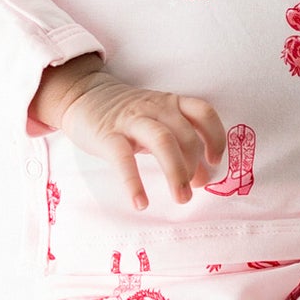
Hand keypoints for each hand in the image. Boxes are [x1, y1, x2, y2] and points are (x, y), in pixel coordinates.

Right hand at [58, 70, 228, 210]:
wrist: (84, 96)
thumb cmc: (128, 116)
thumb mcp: (158, 125)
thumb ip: (182, 148)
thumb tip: (204, 180)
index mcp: (171, 104)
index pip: (203, 113)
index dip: (215, 136)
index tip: (214, 161)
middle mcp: (155, 109)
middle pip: (185, 134)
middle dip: (193, 166)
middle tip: (190, 192)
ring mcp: (131, 120)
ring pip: (163, 141)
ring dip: (176, 172)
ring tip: (181, 197)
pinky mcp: (108, 136)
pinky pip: (124, 159)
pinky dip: (134, 183)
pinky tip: (141, 203)